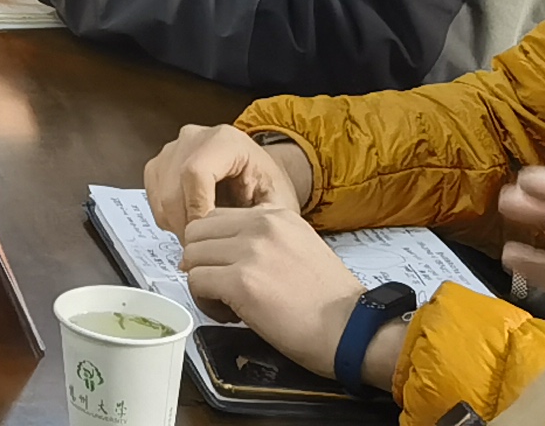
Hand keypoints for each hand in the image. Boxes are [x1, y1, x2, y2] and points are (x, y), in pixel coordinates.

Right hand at [146, 124, 311, 234]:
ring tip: (203, 237)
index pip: (195, 173)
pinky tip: (193, 222)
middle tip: (205, 249)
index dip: (198, 210)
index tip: (209, 239)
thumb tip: (228, 241)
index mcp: (224, 140)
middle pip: (172, 189)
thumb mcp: (276, 203)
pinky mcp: (159, 165)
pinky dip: (170, 219)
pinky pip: (154, 200)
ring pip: (160, 198)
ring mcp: (172, 150)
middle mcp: (193, 138)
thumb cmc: (268, 186)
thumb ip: (255, 220)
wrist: (260, 174)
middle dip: (188, 226)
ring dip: (178, 225)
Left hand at [180, 205, 371, 374]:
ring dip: (202, 283)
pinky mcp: (240, 282)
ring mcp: (249, 251)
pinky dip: (205, 303)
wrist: (353, 330)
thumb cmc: (331, 302)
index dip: (214, 247)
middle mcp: (261, 225)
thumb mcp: (300, 247)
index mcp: (276, 215)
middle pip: (196, 233)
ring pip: (191, 257)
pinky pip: (196, 283)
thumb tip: (221, 252)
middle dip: (201, 261)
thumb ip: (264, 241)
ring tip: (228, 304)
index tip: (227, 269)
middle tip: (220, 287)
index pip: (217, 218)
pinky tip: (230, 315)